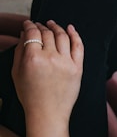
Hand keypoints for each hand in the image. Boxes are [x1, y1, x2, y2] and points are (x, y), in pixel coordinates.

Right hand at [12, 20, 83, 136]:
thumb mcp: (16, 73)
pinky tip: (71, 28)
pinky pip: (79, 46)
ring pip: (62, 36)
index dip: (30, 25)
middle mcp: (51, 57)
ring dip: (57, 27)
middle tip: (40, 25)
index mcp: (33, 58)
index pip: (32, 33)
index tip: (29, 23)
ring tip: (53, 24)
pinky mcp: (78, 68)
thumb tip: (25, 36)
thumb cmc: (30, 95)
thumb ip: (20, 52)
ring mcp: (66, 62)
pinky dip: (75, 35)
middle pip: (47, 34)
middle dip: (42, 26)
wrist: (48, 113)